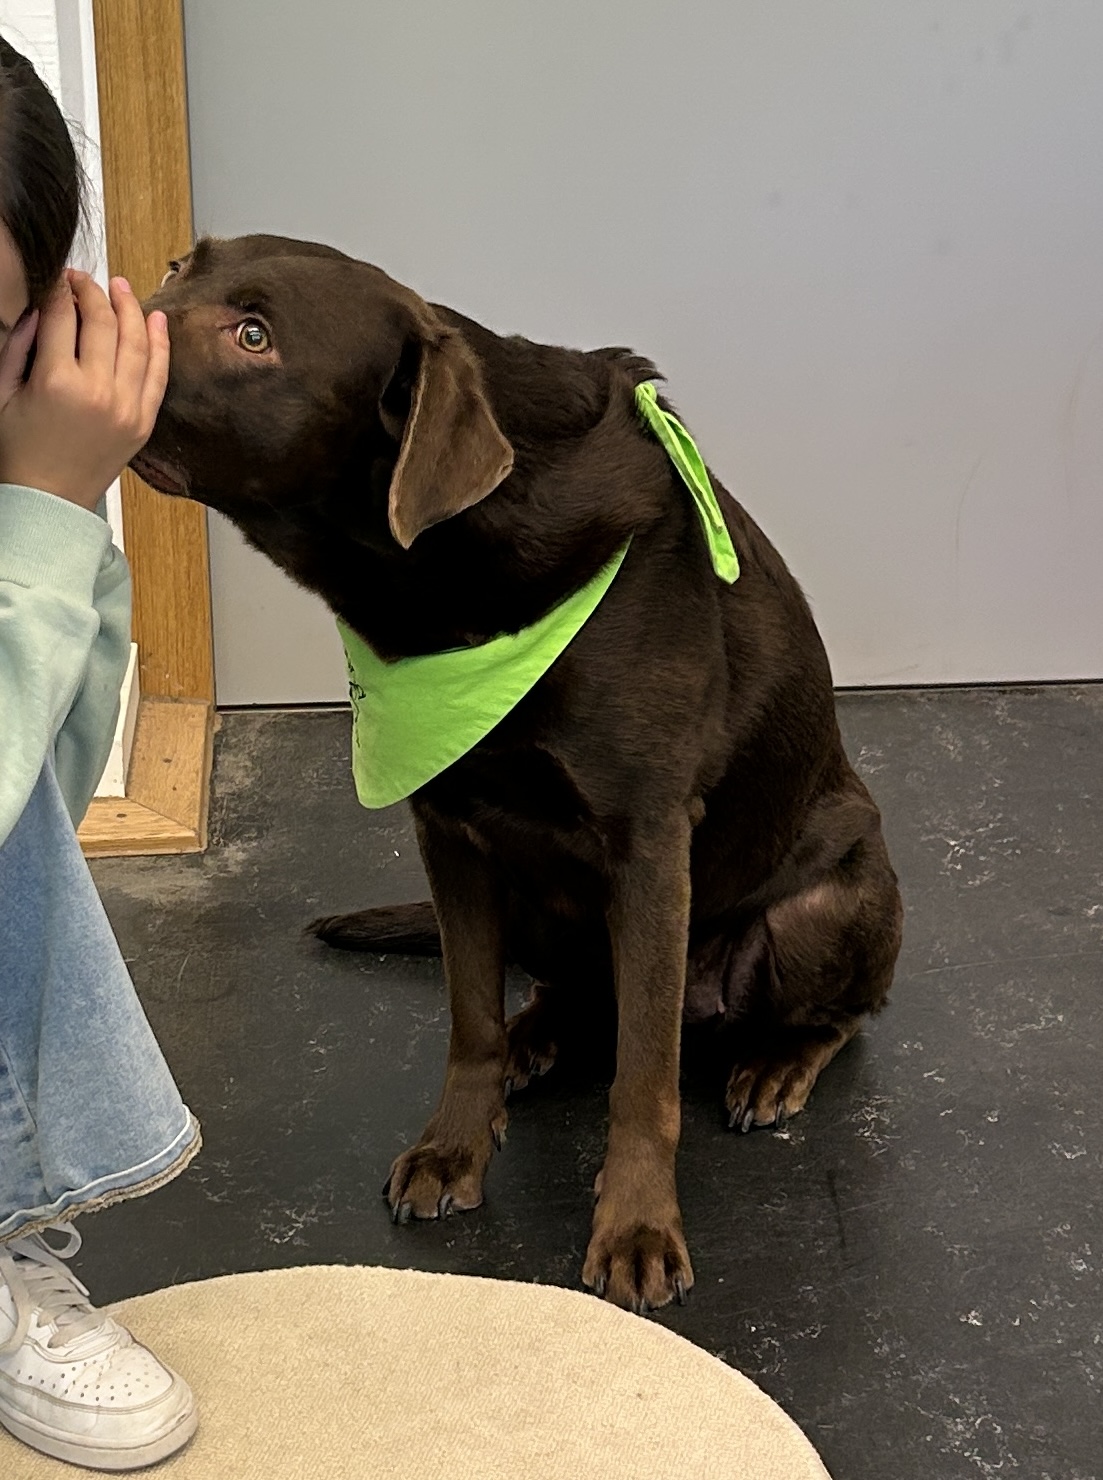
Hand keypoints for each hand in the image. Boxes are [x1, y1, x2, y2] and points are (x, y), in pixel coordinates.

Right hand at [0, 271, 168, 511]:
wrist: (50, 501)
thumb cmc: (19, 451)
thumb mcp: (2, 393)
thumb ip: (17, 347)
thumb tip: (38, 309)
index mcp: (56, 381)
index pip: (61, 315)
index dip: (58, 290)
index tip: (57, 279)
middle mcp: (97, 390)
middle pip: (101, 320)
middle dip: (91, 291)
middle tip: (83, 280)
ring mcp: (126, 407)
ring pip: (136, 341)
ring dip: (129, 307)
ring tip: (119, 287)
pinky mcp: (143, 422)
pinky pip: (158, 374)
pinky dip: (160, 343)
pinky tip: (156, 319)